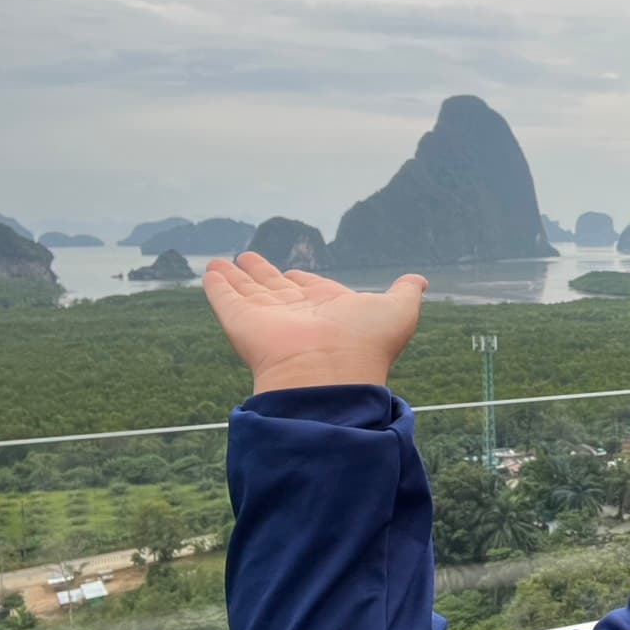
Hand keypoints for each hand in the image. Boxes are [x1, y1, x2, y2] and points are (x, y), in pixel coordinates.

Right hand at [203, 252, 427, 393]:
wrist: (330, 371)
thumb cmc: (367, 343)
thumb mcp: (399, 310)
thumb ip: (406, 292)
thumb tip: (420, 280)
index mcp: (330, 311)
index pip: (312, 291)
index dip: (303, 281)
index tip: (294, 274)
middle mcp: (298, 315)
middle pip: (275, 289)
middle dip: (262, 274)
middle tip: (247, 258)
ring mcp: (269, 320)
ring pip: (247, 292)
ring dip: (234, 276)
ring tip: (220, 261)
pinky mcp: (242, 323)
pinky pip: (225, 299)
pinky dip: (216, 286)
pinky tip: (210, 271)